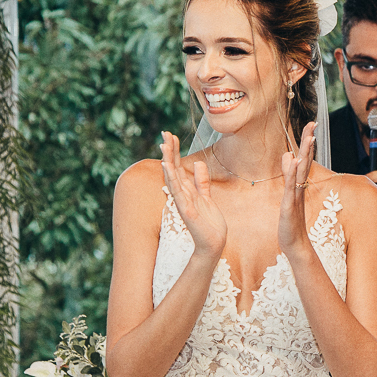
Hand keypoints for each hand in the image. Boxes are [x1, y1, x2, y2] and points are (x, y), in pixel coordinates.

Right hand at [161, 131, 225, 259]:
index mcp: (187, 190)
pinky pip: (179, 193)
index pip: (178, 167)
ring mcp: (183, 202)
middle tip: (165, 133)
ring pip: (173, 178)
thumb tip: (198, 163)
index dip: (175, 151)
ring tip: (163, 146)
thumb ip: (201, 182)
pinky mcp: (187, 211)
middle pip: (174, 169)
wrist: (213, 244)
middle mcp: (183, 195)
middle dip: (170, 151)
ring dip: (168, 162)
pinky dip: (172, 180)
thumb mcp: (207, 198)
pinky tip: (167, 168)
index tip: (170, 135)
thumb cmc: (209, 224)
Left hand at [279, 121, 316, 258]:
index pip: (304, 159)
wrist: (295, 244)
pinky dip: (292, 173)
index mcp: (298, 184)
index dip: (307, 142)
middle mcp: (299, 187)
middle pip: (305, 160)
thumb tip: (287, 155)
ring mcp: (295, 196)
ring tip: (309, 137)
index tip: (311, 125)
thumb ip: (288, 174)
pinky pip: (291, 187)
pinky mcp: (289, 205)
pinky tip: (294, 161)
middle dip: (309, 142)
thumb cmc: (291, 221)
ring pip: (301, 171)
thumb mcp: (287, 194)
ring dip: (305, 154)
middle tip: (313, 123)